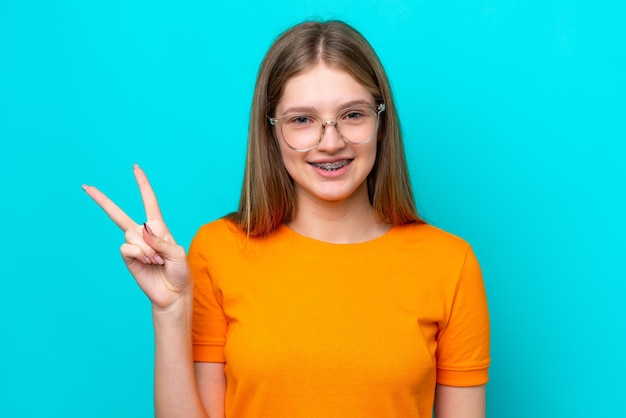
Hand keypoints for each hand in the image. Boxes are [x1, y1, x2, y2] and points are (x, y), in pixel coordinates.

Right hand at [83, 164, 190, 310]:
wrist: (172, 293)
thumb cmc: (179, 272)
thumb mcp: (178, 253)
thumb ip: (161, 240)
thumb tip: (142, 229)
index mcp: (158, 227)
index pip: (149, 202)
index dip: (143, 185)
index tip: (135, 168)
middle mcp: (142, 233)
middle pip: (118, 214)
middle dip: (102, 200)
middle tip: (85, 186)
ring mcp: (133, 245)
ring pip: (131, 234)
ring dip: (147, 248)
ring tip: (157, 260)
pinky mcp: (128, 257)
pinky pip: (127, 247)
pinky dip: (140, 254)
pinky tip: (148, 262)